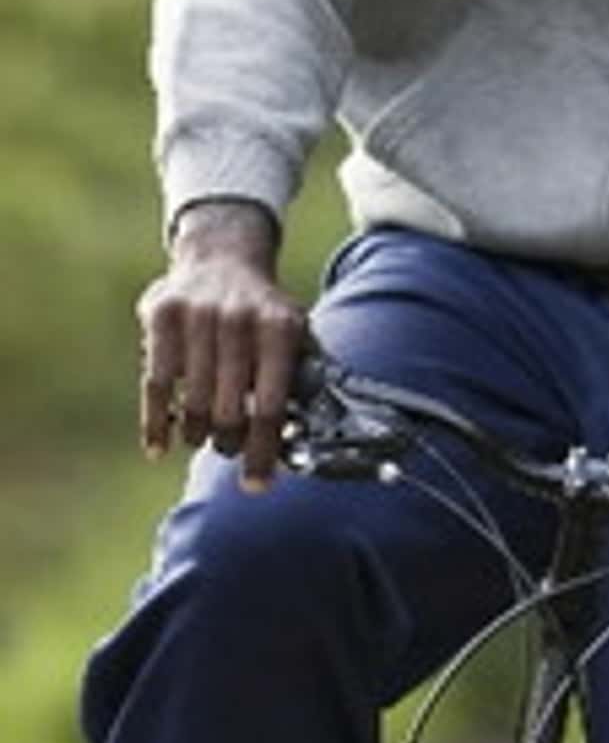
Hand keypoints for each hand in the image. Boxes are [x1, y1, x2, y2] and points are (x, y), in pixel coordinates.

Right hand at [137, 199, 306, 491]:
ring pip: (193, 401)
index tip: (257, 484)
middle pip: (229, 410)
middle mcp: (239, 318)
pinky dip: (156, 423)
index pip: (271, 405)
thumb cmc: (263, 312)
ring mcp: (198, 315)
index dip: (263, 450)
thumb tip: (317, 439)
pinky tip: (159, 447)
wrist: (221, 257)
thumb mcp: (294, 333)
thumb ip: (302, 378)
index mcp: (280, 327)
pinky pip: (156, 385)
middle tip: (227, 448)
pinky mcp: (162, 315)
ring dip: (196, 432)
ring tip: (200, 435)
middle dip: (229, 442)